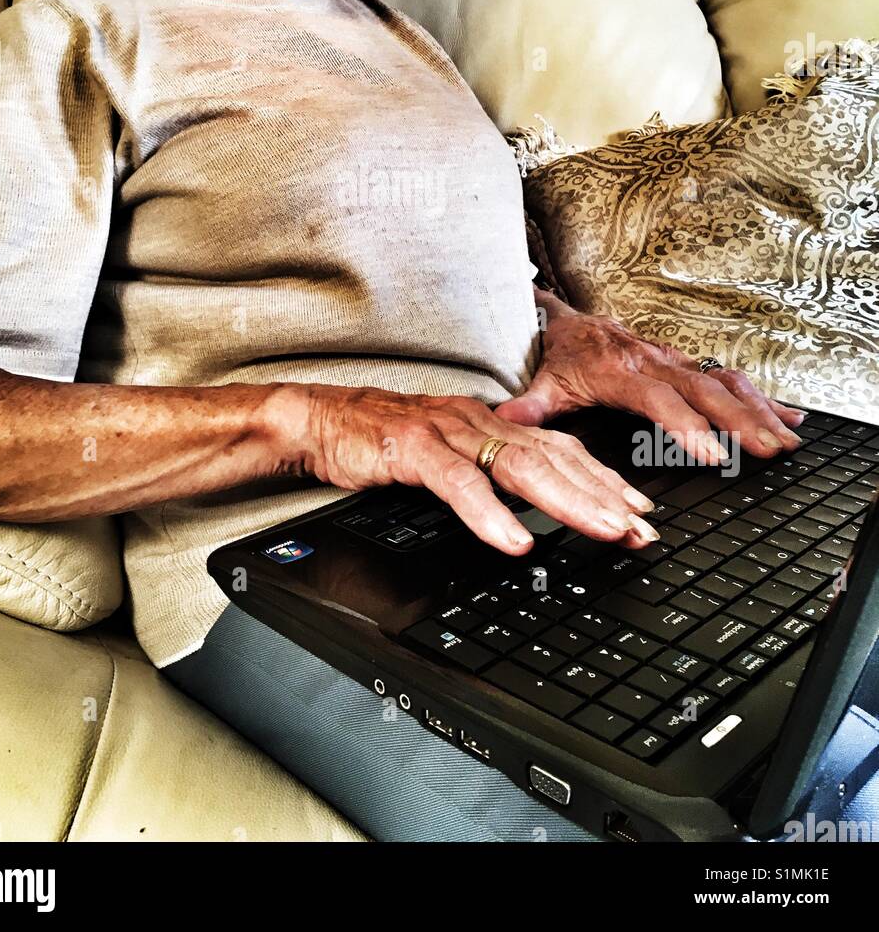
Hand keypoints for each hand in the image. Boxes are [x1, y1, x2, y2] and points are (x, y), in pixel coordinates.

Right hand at [273, 382, 659, 557]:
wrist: (319, 421)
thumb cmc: (381, 442)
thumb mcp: (447, 457)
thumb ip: (489, 474)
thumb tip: (531, 507)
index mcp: (489, 425)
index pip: (561, 449)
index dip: (604, 479)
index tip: (641, 510)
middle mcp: (477, 422)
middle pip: (554, 457)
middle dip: (603, 495)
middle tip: (642, 529)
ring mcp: (447, 432)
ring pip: (519, 465)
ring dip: (568, 501)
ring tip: (604, 530)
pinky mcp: (412, 448)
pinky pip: (458, 483)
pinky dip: (490, 513)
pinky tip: (515, 540)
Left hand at [493, 295, 804, 462]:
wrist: (571, 321)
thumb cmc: (562, 356)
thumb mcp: (543, 382)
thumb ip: (528, 406)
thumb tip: (505, 425)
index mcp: (621, 370)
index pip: (658, 398)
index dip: (684, 426)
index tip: (710, 453)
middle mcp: (655, 362)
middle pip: (703, 390)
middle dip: (738, 421)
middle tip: (767, 450)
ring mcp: (677, 362)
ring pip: (724, 383)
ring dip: (758, 411)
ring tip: (786, 440)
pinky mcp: (690, 366)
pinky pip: (731, 379)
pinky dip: (763, 399)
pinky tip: (792, 419)